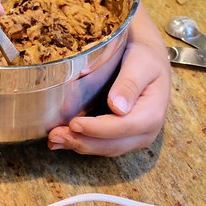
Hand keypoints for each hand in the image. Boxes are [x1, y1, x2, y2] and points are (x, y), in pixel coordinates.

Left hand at [46, 8, 170, 155]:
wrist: (150, 58)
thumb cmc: (145, 57)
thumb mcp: (140, 62)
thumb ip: (129, 84)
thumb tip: (118, 108)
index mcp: (152, 114)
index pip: (122, 127)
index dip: (96, 129)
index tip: (74, 124)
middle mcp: (146, 131)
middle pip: (112, 144)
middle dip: (82, 142)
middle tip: (54, 136)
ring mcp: (135, 137)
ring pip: (105, 148)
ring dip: (79, 145)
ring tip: (54, 139)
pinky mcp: (123, 136)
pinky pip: (103, 144)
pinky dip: (83, 142)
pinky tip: (64, 138)